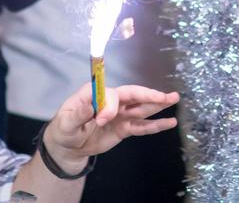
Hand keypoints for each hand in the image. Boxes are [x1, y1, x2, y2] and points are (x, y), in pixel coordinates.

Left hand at [40, 83, 179, 171]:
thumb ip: (78, 113)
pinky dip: (155, 125)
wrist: (67, 146)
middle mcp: (111, 101)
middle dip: (149, 95)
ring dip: (157, 104)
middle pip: (133, 95)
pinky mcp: (124, 129)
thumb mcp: (66, 121)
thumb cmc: (64, 128)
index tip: (101, 120)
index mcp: (96, 94)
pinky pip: (141, 126)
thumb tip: (90, 105)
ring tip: (174, 99)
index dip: (110, 106)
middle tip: (165, 96)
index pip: (112, 94)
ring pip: (141, 108)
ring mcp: (119, 115)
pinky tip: (169, 122)